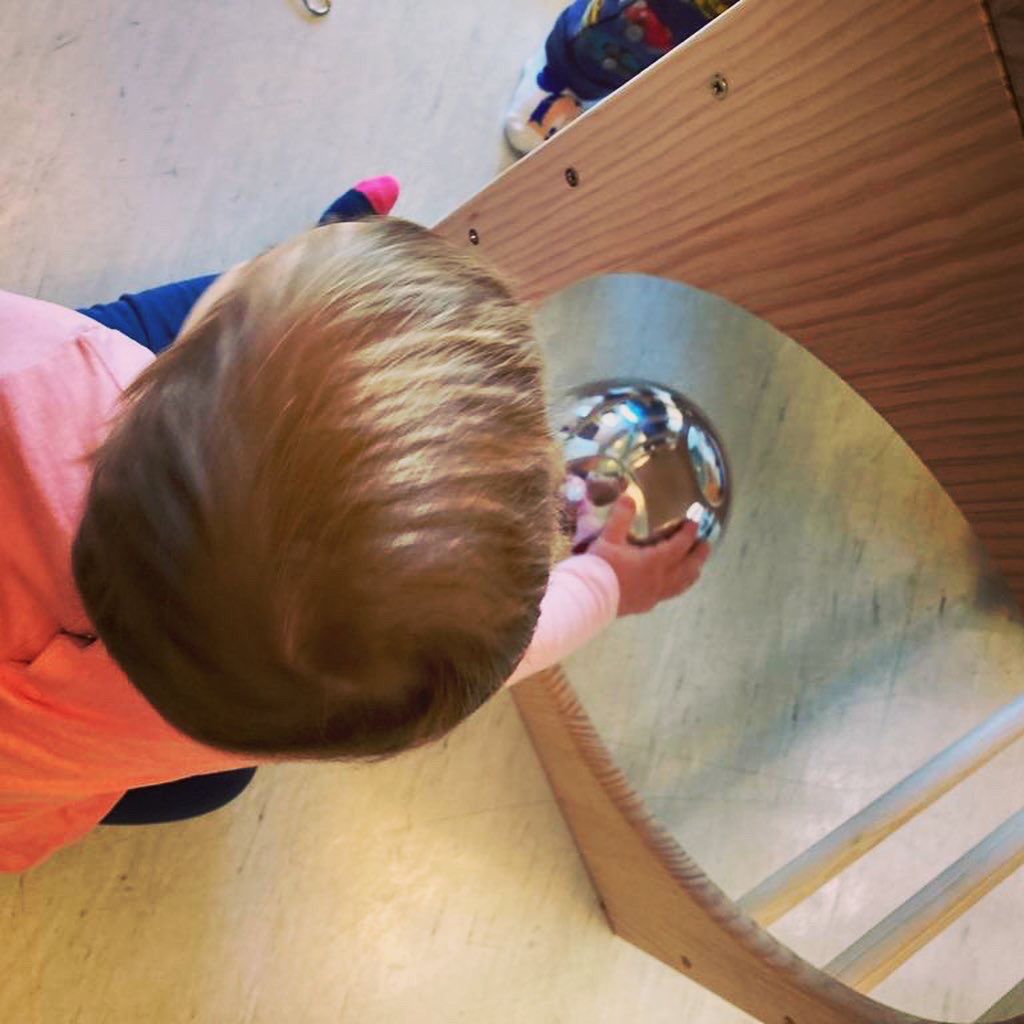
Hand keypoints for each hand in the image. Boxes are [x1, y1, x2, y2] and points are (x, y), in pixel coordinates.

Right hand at [589, 497, 709, 615]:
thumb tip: (629, 496)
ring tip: (696, 567)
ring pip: (681, 583)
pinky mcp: (646, 604)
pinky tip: (672, 585)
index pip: (679, 545)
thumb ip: (621, 516)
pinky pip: (669, 594)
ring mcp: (655, 594)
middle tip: (706, 544)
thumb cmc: (601, 567)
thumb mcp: (609, 537)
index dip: (689, 533)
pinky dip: (677, 586)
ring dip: (691, 572)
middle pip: (688, 567)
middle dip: (698, 554)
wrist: (588, 597)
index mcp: (655, 561)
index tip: (695, 523)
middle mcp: (661, 579)